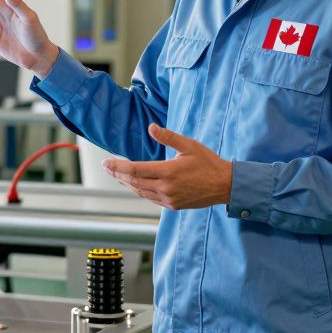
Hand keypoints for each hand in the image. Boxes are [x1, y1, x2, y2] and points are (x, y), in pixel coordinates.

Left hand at [104, 124, 232, 210]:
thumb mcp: (189, 145)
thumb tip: (151, 127)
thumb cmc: (208, 163)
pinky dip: (139, 191)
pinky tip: (134, 185)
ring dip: (126, 183)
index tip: (106, 162)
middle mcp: (166, 188)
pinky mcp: (173, 205)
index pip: (136, 170)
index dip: (118, 166)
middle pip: (134, 182)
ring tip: (116, 175)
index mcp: (169, 172)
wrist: (225, 185)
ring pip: (140, 191)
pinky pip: (150, 198)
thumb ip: (168, 137)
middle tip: (106, 167)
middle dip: (117, 174)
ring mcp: (169, 198)